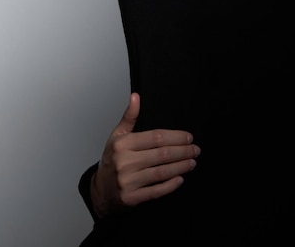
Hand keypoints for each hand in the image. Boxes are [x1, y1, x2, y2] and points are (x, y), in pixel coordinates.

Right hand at [91, 93, 200, 216]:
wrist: (100, 190)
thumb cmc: (111, 160)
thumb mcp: (117, 135)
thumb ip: (129, 116)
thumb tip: (136, 96)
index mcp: (123, 144)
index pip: (156, 137)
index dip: (176, 137)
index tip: (188, 137)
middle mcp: (125, 161)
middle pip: (162, 154)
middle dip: (183, 151)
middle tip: (195, 150)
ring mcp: (128, 181)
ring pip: (161, 172)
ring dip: (180, 167)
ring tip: (191, 163)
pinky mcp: (131, 198)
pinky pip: (156, 191)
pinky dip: (170, 185)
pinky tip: (180, 179)